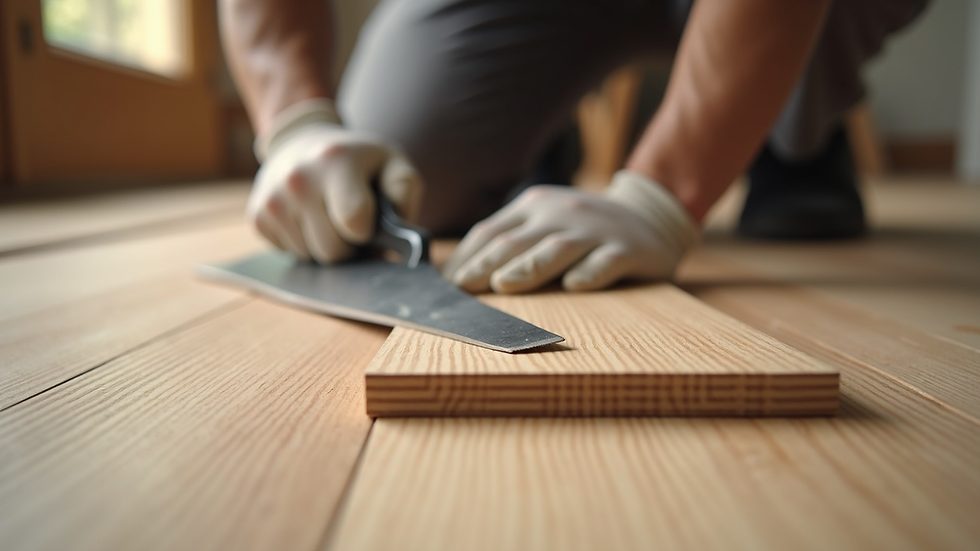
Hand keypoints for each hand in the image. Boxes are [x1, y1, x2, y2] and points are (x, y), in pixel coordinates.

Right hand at [247, 99, 423, 262]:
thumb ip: (403, 194)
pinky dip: (304, 244)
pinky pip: (291, 255)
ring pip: (311, 257)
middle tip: (350, 221)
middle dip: (348, 245)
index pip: (355, 223)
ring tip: (327, 216)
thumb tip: (398, 242)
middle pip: (333, 250)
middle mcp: (298, 178)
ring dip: (325, 244)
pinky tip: (307, 219)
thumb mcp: (392, 163)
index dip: (367, 231)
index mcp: (335, 161)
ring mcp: (273, 199)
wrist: (302, 143)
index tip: (368, 219)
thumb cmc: (358, 161)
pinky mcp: (257, 217)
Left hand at [442, 170, 698, 292]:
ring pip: (556, 249)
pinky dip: (590, 273)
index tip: (444, 285)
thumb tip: (461, 275)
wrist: (650, 217)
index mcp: (534, 207)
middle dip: (485, 266)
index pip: (490, 232)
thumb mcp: (545, 224)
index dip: (465, 259)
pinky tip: (575, 286)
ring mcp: (594, 230)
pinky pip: (605, 262)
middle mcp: (560, 213)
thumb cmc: (584, 231)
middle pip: (515, 242)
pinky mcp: (626, 249)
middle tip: (462, 289)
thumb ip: (510, 243)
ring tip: (504, 284)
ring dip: (528, 267)